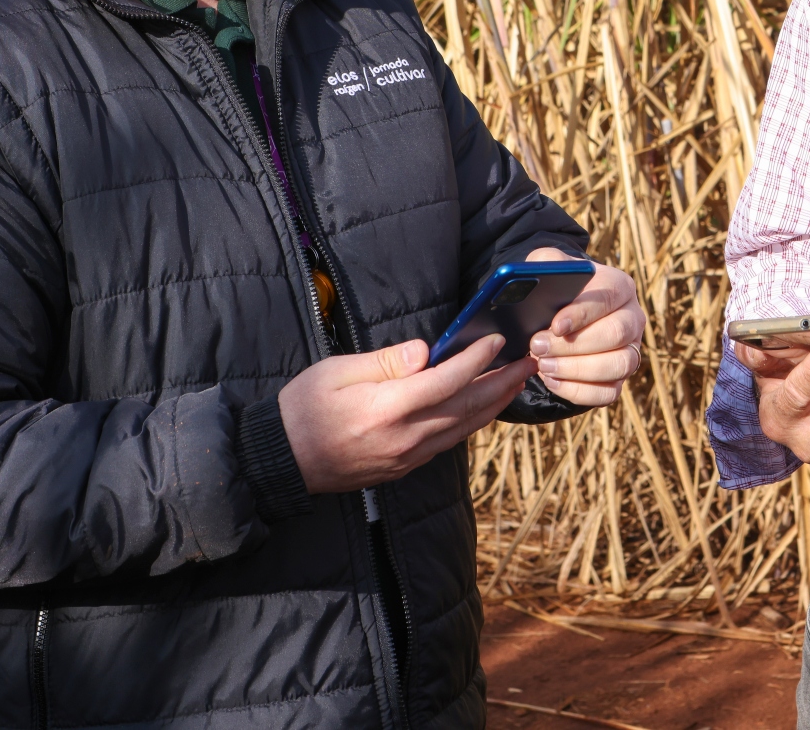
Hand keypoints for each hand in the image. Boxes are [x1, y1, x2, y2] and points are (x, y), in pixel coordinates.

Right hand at [278, 334, 531, 492]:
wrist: (280, 460)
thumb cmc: (302, 407)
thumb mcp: (337, 371)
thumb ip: (386, 361)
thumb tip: (427, 351)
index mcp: (387, 408)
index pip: (447, 381)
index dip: (476, 360)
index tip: (497, 341)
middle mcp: (404, 437)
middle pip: (466, 408)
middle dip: (502, 384)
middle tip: (529, 363)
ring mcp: (406, 457)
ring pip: (463, 429)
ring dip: (494, 406)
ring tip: (516, 384)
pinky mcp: (402, 467)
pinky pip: (447, 443)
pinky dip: (471, 423)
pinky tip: (481, 409)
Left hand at [524, 248, 645, 406]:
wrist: (562, 312)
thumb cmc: (556, 288)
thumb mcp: (547, 267)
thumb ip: (541, 266)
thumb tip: (528, 282)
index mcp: (620, 286)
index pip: (608, 298)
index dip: (583, 314)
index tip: (556, 326)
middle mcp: (632, 318)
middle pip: (616, 334)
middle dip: (575, 345)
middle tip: (538, 346)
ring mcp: (631, 350)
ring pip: (619, 365)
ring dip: (578, 370)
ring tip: (544, 366)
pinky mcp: (620, 377)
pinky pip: (609, 392)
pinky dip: (579, 392)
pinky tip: (552, 381)